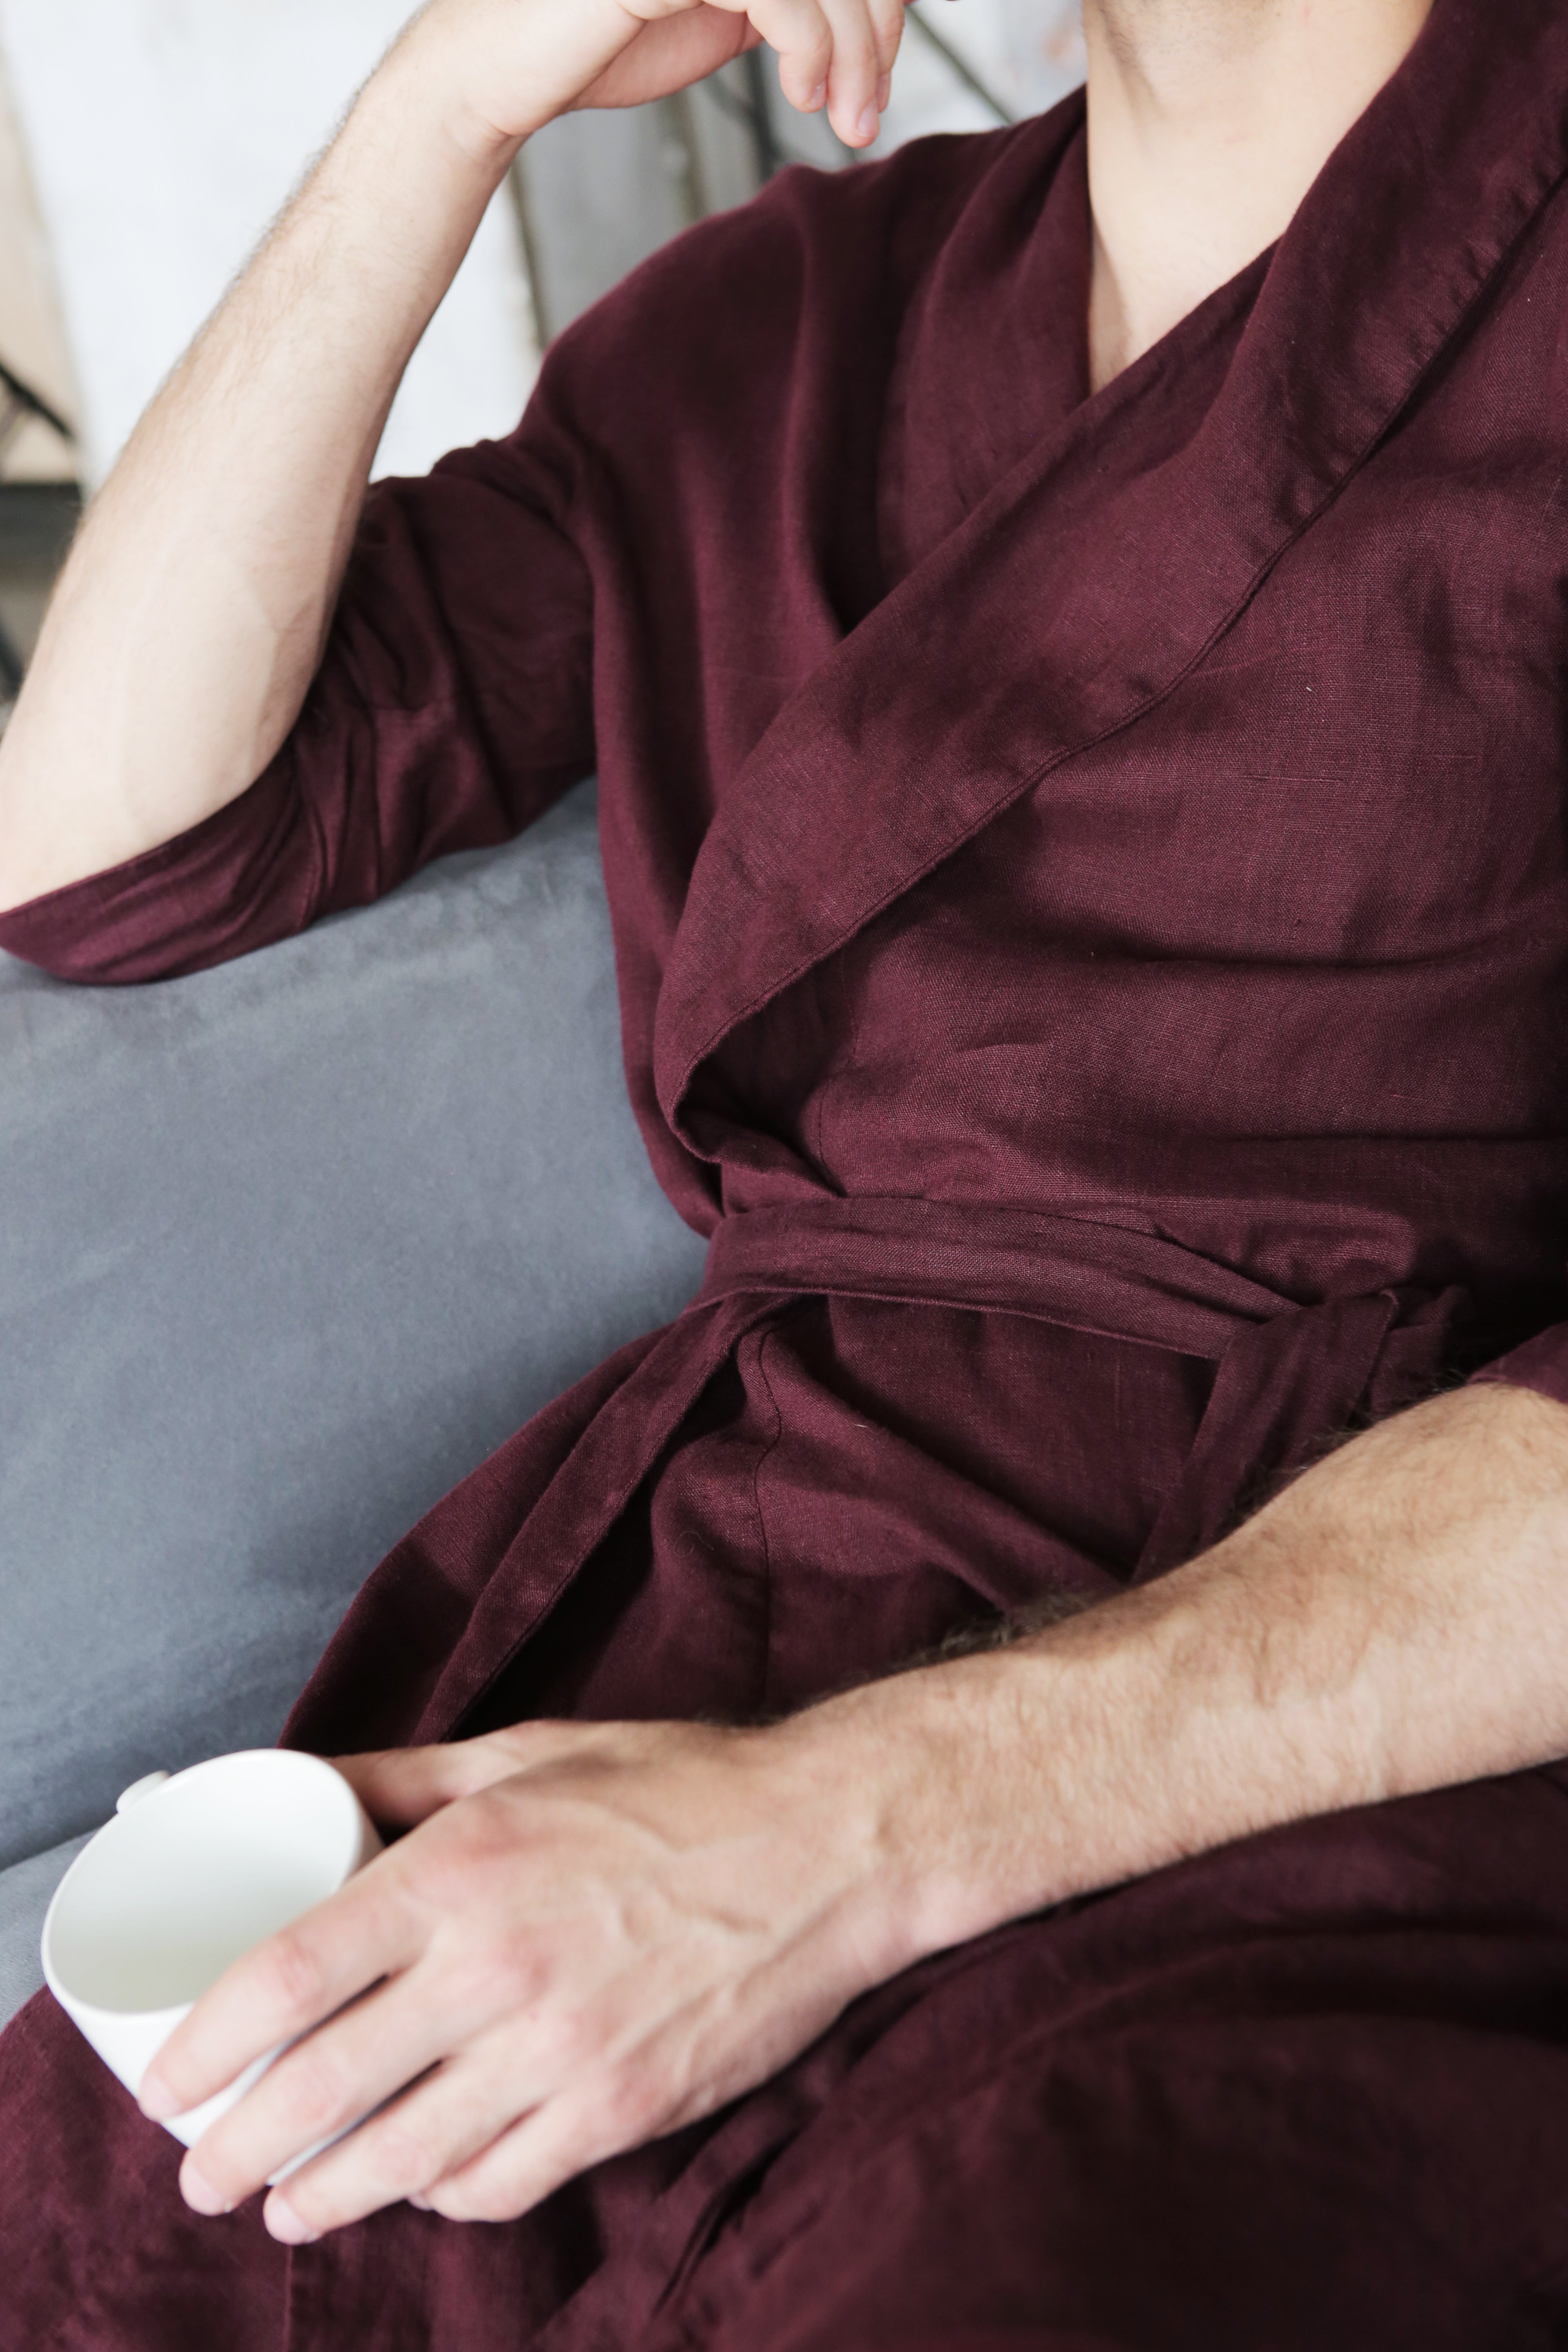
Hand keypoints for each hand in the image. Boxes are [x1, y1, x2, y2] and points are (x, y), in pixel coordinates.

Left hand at [138, 1717, 904, 2239]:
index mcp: (461, 1869)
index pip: (288, 1973)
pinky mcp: (620, 2107)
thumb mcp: (532, 1750)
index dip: (210, 2041)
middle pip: (322, 2088)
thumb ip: (405, 1775)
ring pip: (400, 2158)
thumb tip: (306, 1782)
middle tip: (205, 2175)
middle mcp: (496, 1966)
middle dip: (239, 2150)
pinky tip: (421, 2186)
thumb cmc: (679, 1787)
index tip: (168, 2082)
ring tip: (289, 2204)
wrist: (824, 1843)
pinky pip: (499, 2181)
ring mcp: (561, 2049)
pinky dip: (442, 2196)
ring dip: (323, 2195)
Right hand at [407, 0, 910, 159]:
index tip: (877, 75)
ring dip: (853, 52)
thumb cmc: (602, 43)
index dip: (880, 4)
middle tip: (866, 112)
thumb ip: (784, 0)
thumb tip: (866, 14)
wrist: (507, 72)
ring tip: (842, 117)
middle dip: (875, 32)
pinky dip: (813, 48)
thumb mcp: (719, 13)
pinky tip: (802, 94)